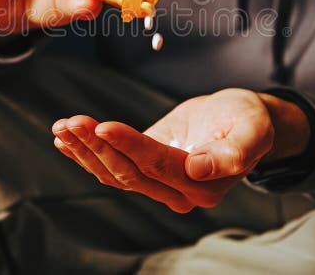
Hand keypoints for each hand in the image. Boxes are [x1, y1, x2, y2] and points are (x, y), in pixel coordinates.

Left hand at [51, 88, 310, 212]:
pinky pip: (112, 169)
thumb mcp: (252, 130)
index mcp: (203, 184)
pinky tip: (66, 141)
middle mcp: (178, 192)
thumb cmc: (249, 121)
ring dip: (85, 151)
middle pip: (129, 172)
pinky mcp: (146, 171)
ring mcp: (159, 185)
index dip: (128, 145)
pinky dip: (87, 155)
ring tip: (63, 127)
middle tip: (73, 122)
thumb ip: (233, 153)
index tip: (103, 125)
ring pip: (115, 173)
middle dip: (97, 146)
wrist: (242, 121)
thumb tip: (199, 168)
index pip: (158, 164)